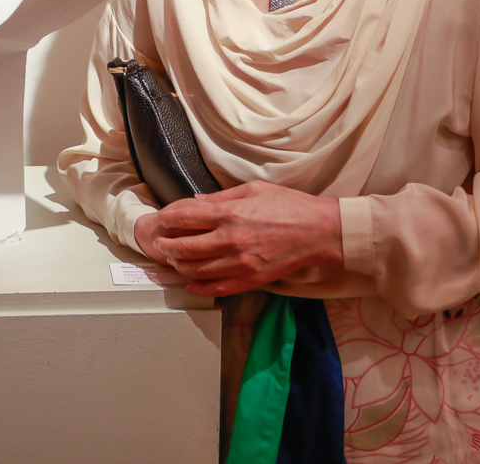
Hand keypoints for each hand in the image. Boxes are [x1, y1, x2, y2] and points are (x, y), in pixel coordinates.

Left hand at [147, 181, 343, 297]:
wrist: (319, 232)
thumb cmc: (289, 205)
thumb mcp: (253, 189)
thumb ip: (221, 197)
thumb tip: (196, 202)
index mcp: (229, 214)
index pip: (186, 218)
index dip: (168, 219)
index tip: (161, 220)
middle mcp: (230, 240)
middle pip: (185, 248)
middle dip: (167, 246)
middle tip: (160, 244)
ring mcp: (240, 263)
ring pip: (198, 270)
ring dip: (180, 266)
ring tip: (173, 260)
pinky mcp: (251, 279)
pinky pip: (218, 288)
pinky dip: (200, 288)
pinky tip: (190, 285)